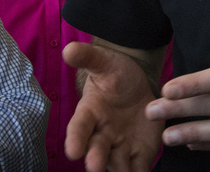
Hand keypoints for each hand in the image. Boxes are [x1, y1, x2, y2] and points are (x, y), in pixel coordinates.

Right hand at [63, 42, 164, 171]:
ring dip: (118, 171)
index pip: (79, 127)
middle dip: (96, 158)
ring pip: (117, 164)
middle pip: (96, 149)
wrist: (138, 85)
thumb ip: (88, 58)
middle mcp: (102, 134)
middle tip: (95, 166)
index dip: (75, 138)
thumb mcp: (104, 62)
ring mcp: (120, 146)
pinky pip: (139, 168)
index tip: (72, 151)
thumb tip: (69, 50)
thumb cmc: (115, 74)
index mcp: (90, 113)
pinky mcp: (140, 154)